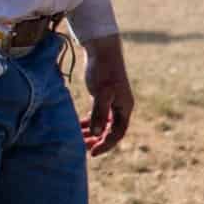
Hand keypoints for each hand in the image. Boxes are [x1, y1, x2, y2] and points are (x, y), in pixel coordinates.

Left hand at [80, 34, 132, 156]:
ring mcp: (114, 102)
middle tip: (83, 148)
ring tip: (79, 138)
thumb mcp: (101, 93)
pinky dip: (91, 122)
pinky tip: (80, 125)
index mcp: (125, 108)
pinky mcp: (105, 96)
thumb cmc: (104, 71)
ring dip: (93, 133)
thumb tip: (97, 133)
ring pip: (105, 124)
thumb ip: (99, 113)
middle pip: (112, 131)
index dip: (105, 145)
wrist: (103, 51)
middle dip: (98, 141)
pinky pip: (100, 115)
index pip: (117, 133)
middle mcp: (121, 107)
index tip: (91, 152)